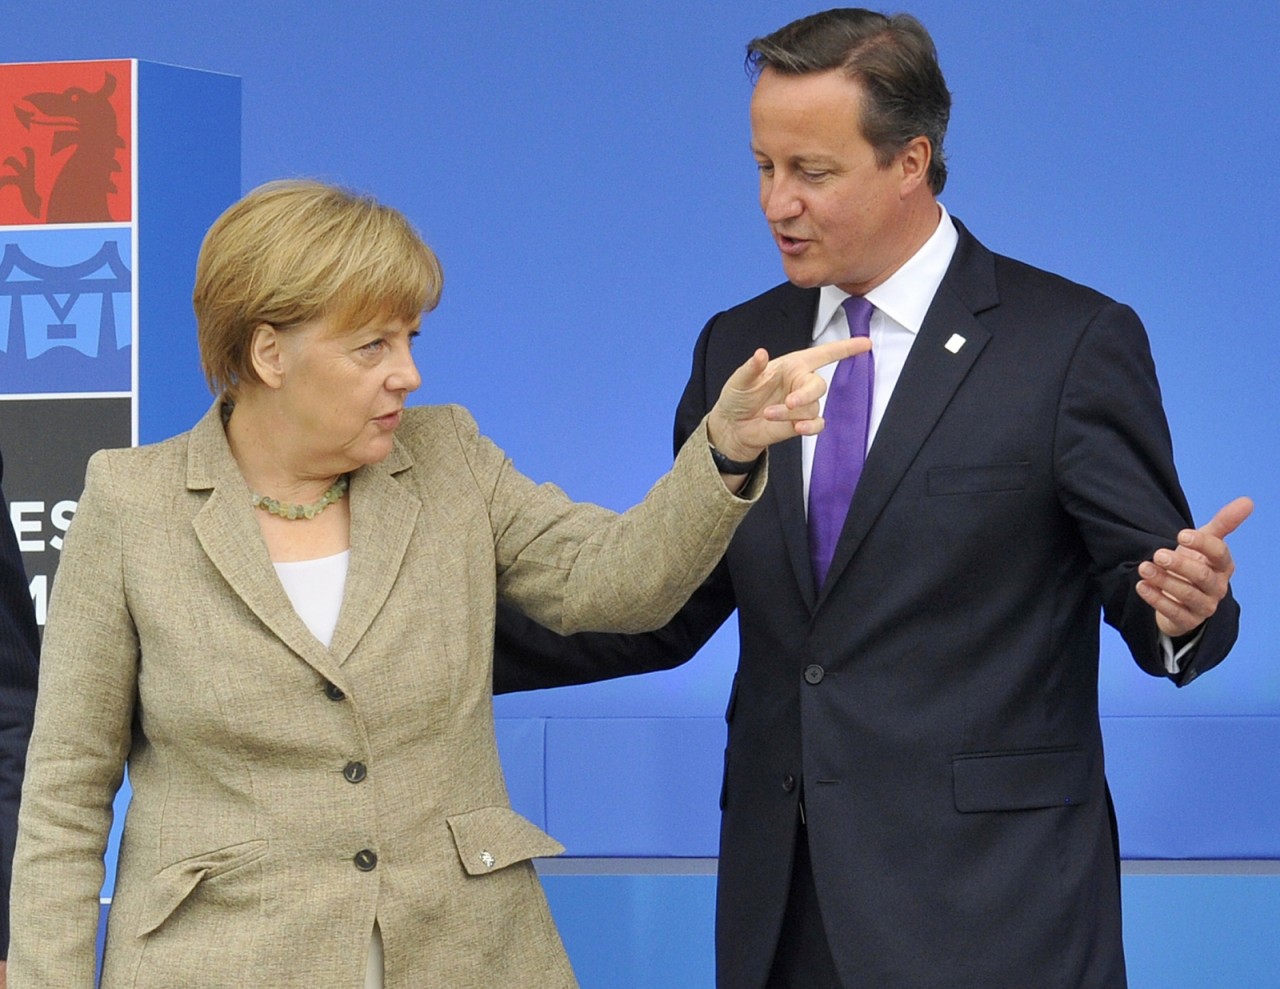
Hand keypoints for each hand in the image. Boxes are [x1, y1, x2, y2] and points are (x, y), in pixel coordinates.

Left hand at [705, 336, 871, 461]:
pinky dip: (810, 427)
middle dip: (807, 394)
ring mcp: (802, 404)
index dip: (846, 348)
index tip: (865, 343)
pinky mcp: (800, 423)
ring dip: (791, 413)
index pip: (824, 354)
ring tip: (768, 414)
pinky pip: (817, 424)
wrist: (732, 427)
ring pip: (812, 407)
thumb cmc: (737, 397)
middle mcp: (800, 383)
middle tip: (790, 402)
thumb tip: (761, 353)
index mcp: (791, 366)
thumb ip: (751, 367)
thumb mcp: (739, 380)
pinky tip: (797, 428)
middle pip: (820, 385)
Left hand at [1136, 496, 1252, 638]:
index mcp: (1223, 566)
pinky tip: (1141, 586)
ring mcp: (1203, 606)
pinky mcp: (1187, 621)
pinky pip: (1173, 612)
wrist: (1180, 598)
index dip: (1203, 544)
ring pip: (1187, 595)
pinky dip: (1156, 599)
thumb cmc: (1194, 564)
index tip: (1181, 534)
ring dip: (1164, 581)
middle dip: (1180, 565)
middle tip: (1158, 554)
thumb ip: (1223, 523)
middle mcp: (1217, 587)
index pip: (1219, 554)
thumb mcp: (1204, 542)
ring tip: (1144, 568)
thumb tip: (1248, 501)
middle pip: (1203, 577)